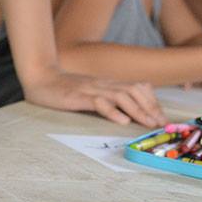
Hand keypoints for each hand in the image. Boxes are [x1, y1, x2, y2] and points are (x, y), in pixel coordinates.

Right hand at [23, 71, 165, 126]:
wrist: (39, 78)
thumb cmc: (63, 89)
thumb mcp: (90, 93)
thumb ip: (106, 99)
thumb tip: (127, 113)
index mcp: (108, 84)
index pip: (138, 87)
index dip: (153, 102)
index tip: (162, 118)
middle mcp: (103, 84)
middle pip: (135, 90)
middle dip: (151, 107)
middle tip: (161, 124)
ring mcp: (91, 89)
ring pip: (121, 96)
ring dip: (138, 110)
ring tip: (148, 123)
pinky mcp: (78, 96)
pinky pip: (98, 102)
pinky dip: (112, 112)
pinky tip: (122, 121)